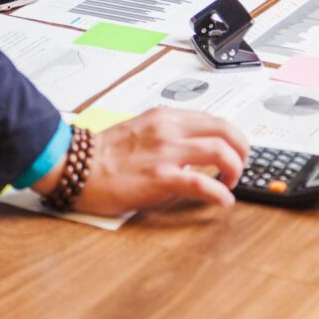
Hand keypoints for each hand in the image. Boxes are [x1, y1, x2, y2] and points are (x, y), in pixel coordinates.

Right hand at [33, 110, 249, 215]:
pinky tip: (223, 201)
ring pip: (220, 151)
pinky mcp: (160, 178)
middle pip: (225, 130)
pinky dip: (220, 193)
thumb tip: (194, 155)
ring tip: (231, 182)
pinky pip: (202, 183)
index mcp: (165, 117)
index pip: (215, 119)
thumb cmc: (104, 154)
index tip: (235, 151)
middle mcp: (169, 129)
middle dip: (242, 150)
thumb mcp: (141, 131)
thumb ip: (169, 136)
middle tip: (240, 166)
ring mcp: (166, 152)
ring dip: (235, 169)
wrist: (76, 165)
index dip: (233, 137)